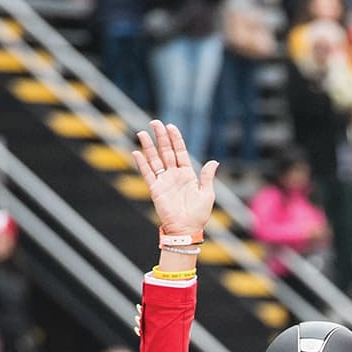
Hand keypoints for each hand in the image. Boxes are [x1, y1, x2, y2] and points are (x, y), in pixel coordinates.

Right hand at [133, 120, 218, 238]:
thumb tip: (214, 162)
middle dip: (160, 137)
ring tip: (142, 133)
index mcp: (187, 174)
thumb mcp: (207, 194)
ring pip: (154, 160)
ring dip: (148, 147)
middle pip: (166, 151)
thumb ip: (207, 177)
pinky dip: (142, 164)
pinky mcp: (155, 190)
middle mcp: (174, 175)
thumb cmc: (199, 214)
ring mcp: (164, 181)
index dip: (175, 139)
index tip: (171, 127)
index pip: (180, 152)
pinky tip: (137, 153)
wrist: (187, 229)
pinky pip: (147, 174)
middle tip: (155, 122)